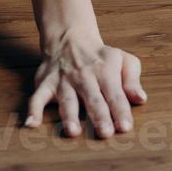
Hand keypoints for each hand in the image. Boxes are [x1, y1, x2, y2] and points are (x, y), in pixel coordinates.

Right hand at [23, 33, 146, 136]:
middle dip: (99, 116)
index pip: (115, 94)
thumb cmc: (102, 56)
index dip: (120, 111)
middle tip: (105, 133)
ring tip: (72, 131)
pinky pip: (36, 97)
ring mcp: (63, 81)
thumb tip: (141, 99)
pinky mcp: (45, 83)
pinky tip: (30, 124)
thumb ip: (133, 80)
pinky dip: (32, 110)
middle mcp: (84, 77)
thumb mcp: (123, 60)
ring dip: (69, 115)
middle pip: (93, 99)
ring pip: (66, 99)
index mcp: (106, 71)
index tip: (125, 127)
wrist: (71, 37)